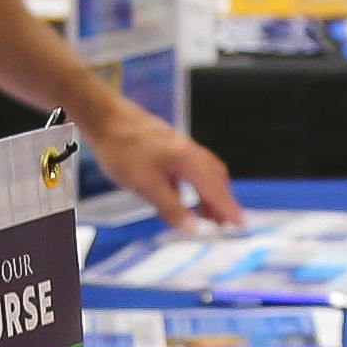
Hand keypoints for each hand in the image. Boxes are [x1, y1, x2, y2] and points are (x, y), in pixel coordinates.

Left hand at [80, 91, 240, 229]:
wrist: (104, 117)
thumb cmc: (123, 149)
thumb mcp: (145, 185)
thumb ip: (171, 208)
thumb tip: (194, 228)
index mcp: (189, 161)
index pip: (216, 190)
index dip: (229, 209)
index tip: (241, 224)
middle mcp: (190, 151)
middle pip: (216, 179)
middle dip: (222, 202)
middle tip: (224, 224)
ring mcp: (180, 146)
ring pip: (205, 172)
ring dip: (210, 194)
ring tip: (207, 214)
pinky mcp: (169, 145)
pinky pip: (192, 168)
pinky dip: (196, 184)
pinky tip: (183, 195)